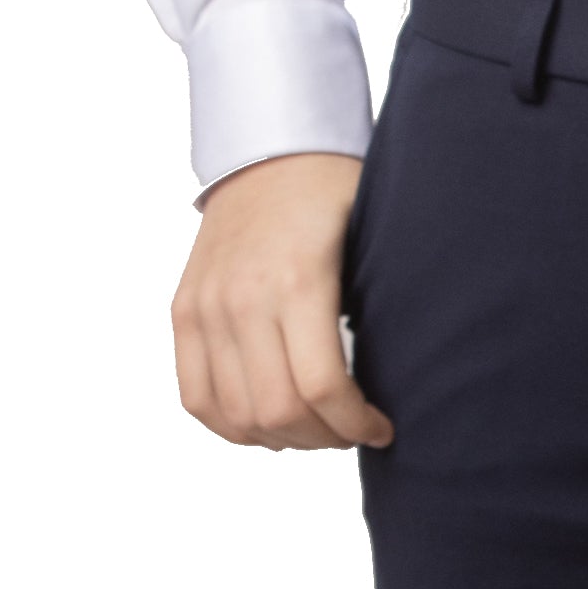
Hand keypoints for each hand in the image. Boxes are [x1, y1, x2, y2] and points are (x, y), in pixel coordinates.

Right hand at [171, 149, 390, 451]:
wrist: (269, 150)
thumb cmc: (332, 194)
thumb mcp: (371, 240)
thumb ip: (377, 307)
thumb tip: (403, 379)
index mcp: (298, 280)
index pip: (321, 387)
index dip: (355, 424)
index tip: (381, 427)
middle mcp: (243, 298)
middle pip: (278, 411)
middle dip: (325, 437)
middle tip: (351, 431)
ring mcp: (206, 307)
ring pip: (236, 415)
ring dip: (282, 438)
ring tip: (314, 429)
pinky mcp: (184, 311)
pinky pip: (195, 396)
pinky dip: (231, 425)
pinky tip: (268, 424)